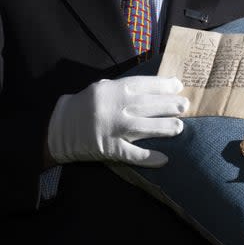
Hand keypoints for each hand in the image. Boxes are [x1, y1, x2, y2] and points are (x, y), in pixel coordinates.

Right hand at [46, 75, 186, 166]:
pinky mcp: (107, 148)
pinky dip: (148, 157)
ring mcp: (110, 129)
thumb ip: (123, 88)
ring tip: (180, 127)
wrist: (58, 128)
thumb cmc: (84, 106)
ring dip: (164, 128)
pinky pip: (131, 154)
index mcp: (111, 90)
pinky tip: (163, 159)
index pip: (142, 85)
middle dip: (168, 105)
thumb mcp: (101, 89)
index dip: (162, 85)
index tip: (178, 85)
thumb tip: (154, 88)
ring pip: (143, 128)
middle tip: (185, 106)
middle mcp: (112, 108)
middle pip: (147, 105)